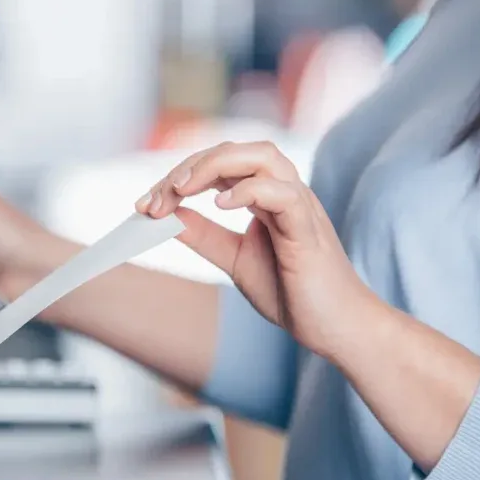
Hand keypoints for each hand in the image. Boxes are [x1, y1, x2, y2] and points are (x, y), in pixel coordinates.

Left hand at [138, 141, 377, 359]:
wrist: (334, 328)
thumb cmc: (292, 292)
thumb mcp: (233, 258)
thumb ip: (202, 235)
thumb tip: (165, 217)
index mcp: (265, 197)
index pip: (219, 165)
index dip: (179, 177)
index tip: (145, 204)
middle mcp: (284, 192)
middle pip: (237, 151)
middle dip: (190, 167)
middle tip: (156, 198)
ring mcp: (300, 207)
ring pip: (263, 157)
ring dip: (215, 166)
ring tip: (182, 189)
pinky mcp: (309, 230)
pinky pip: (284, 194)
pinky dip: (250, 191)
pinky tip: (221, 205)